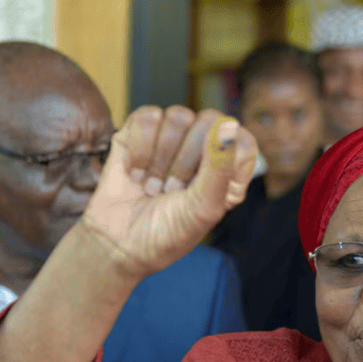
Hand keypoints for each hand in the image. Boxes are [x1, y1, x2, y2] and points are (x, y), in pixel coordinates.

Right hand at [81, 106, 256, 277]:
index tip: (205, 182)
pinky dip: (140, 150)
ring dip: (161, 158)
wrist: (119, 243)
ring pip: (178, 116)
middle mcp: (203, 149)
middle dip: (186, 160)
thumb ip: (220, 169)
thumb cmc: (168, 232)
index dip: (226, 155)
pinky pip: (148, 116)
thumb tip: (229, 127)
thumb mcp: (203, 208)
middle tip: (171, 190)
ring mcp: (172, 138)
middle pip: (209, 120)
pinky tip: (135, 173)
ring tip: (152, 187)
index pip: (243, 139)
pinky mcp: (139, 132)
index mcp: (228, 171)